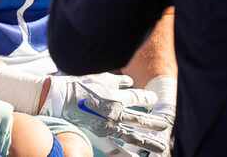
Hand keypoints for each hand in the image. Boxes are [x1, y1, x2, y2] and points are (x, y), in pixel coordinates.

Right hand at [40, 73, 169, 152]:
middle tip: (166, 125)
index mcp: (117, 97)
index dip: (148, 98)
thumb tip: (129, 81)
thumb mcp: (100, 78)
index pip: (138, 98)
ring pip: (134, 137)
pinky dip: (128, 154)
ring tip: (160, 148)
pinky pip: (117, 148)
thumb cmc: (79, 86)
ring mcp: (109, 127)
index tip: (154, 99)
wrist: (60, 99)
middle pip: (141, 120)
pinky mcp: (101, 137)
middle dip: (155, 123)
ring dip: (148, 143)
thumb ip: (117, 81)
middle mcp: (116, 114)